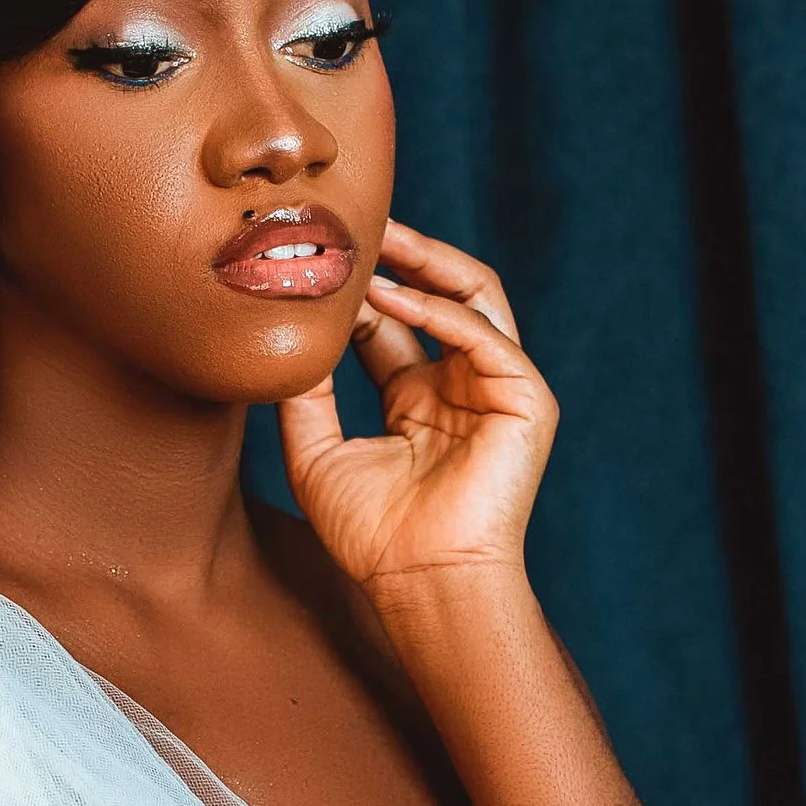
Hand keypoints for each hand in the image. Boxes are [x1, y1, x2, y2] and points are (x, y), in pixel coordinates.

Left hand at [277, 220, 556, 600]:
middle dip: (400, 255)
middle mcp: (461, 386)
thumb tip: (277, 340)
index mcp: (419, 399)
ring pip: (473, 297)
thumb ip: (303, 395)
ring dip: (426, 262)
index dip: (354, 289)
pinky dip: (441, 311)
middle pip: (438, 293)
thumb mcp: (316, 453)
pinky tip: (394, 297)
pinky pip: (486, 336)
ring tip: (379, 236)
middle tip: (352, 223)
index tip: (312, 260)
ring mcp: (497, 390)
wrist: (421, 582)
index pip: (392, 322)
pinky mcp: (528, 401)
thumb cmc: (373, 536)